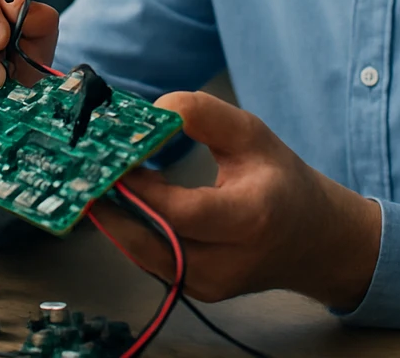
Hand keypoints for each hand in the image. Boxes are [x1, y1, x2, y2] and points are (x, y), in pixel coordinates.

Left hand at [94, 91, 381, 309]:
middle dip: (113, 205)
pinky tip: (116, 203)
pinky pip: (153, 260)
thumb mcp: (253, 134)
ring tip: (92, 183)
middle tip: (84, 171)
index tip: (114, 155)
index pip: (181, 211)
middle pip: (153, 239)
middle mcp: (227, 261)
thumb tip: (157, 109)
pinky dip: (132, 231)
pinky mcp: (196, 292)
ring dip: (116, 219)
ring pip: (144, 253)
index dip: (141, 186)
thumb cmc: (282, 181)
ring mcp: (209, 284)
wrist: (314, 241)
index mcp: (250, 218)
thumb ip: (205, 115)